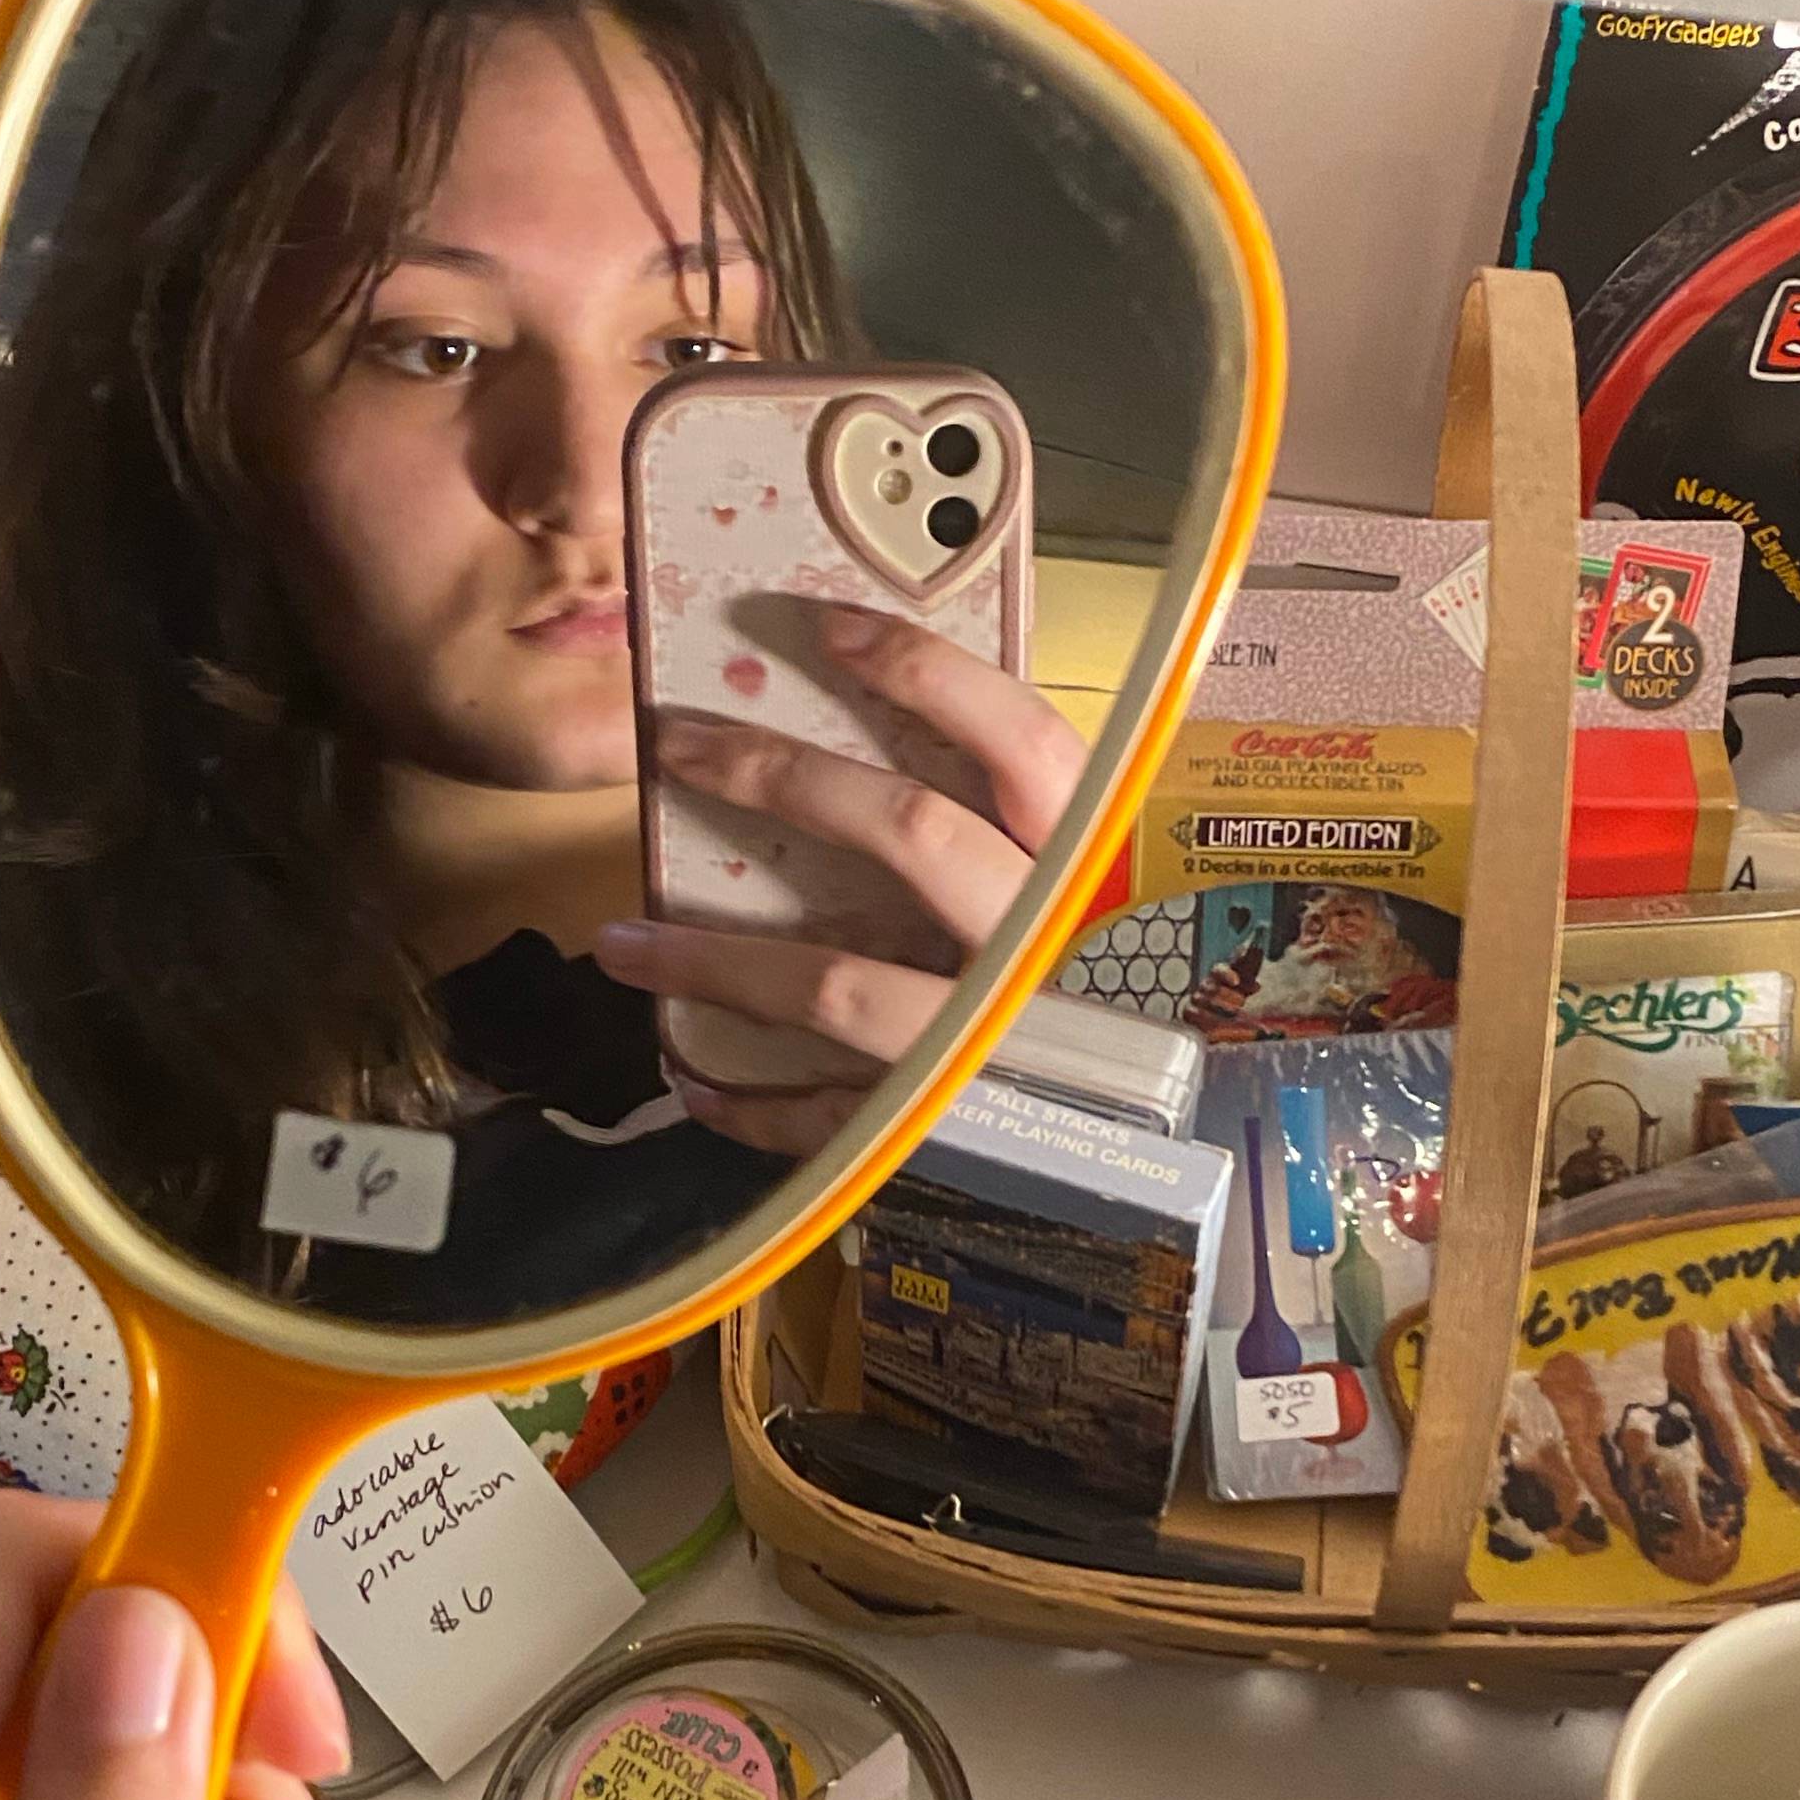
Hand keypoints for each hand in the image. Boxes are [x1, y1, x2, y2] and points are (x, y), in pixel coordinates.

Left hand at [596, 601, 1087, 1159]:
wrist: (1178, 1170)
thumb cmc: (1129, 1020)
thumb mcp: (1106, 912)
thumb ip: (1028, 837)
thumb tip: (890, 740)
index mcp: (1094, 876)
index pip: (1019, 741)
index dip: (926, 675)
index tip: (824, 629)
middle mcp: (1046, 949)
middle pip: (908, 830)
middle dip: (773, 774)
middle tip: (673, 741)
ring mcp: (996, 1046)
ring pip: (835, 984)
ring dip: (711, 961)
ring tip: (622, 940)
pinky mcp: (951, 1138)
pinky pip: (832, 1117)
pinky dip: (750, 1104)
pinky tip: (690, 1078)